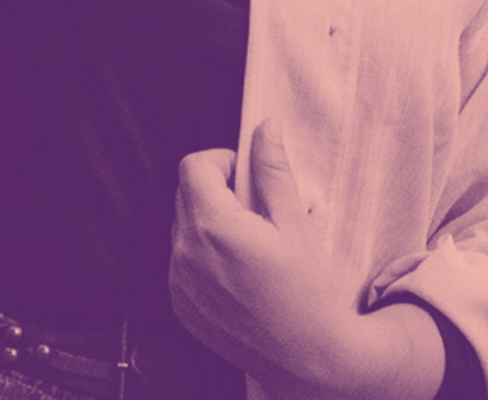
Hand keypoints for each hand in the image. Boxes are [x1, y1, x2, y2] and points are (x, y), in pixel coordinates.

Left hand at [169, 124, 444, 399]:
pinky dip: (201, 255)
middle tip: (254, 211)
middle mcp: (185, 253)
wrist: (309, 360)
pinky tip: (236, 272)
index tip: (246, 176)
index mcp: (213, 226)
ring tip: (248, 245)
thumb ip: (272, 170)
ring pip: (182, 227)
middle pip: (185, 193)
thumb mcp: (294, 222)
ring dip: (207, 222)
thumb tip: (265, 127)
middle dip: (215, 191)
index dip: (221, 161)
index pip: (193, 165)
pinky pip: (180, 261)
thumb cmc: (308, 292)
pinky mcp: (180, 306)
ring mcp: (179, 283)